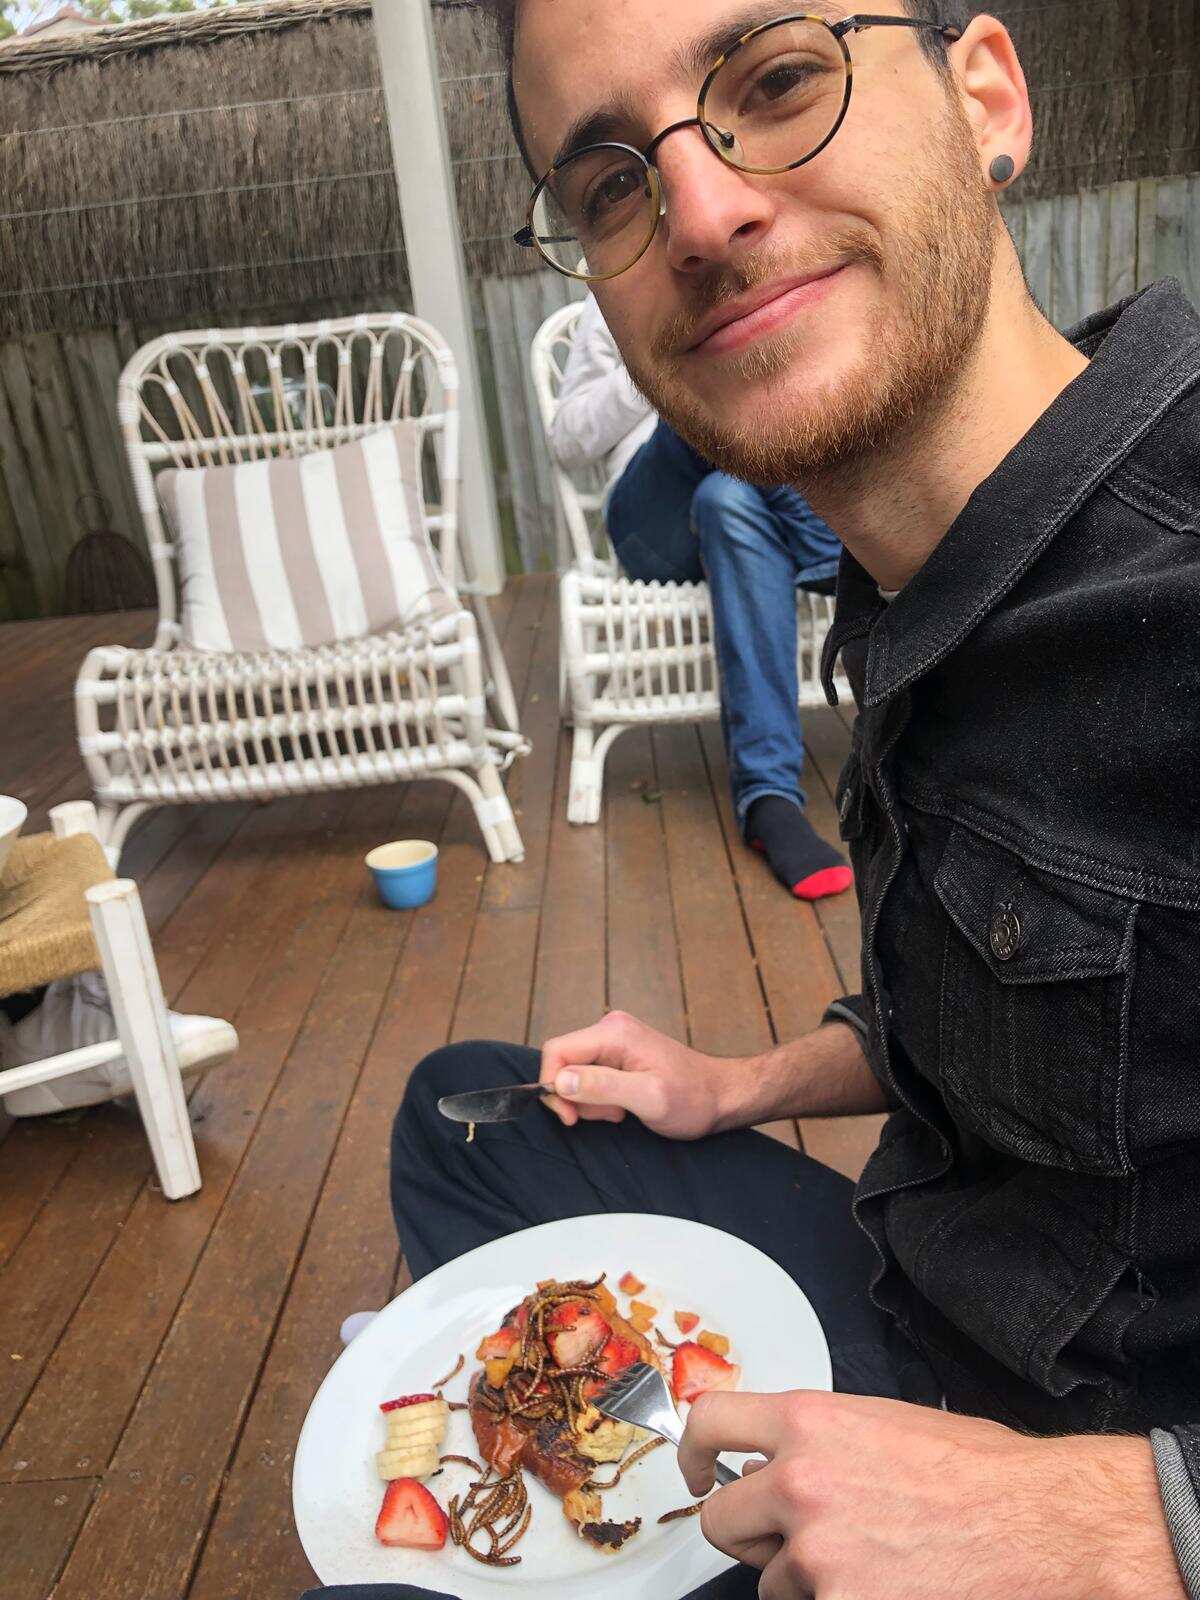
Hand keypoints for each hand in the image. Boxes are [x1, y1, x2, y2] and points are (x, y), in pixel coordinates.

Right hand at [539, 1011, 732, 1138]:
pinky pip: (590, 1075)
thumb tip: (559, 1081)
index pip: (556, 1050)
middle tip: (610, 1115)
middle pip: (564, 1062)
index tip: (571, 1118)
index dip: (553, 1085)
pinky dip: (600, 1097)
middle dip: (577, 1096)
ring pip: (575, 1073)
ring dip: (590, 1101)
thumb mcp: (648, 1098)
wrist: (721, 1096)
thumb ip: (602, 1087)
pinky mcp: (618, 1054)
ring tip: (622, 1110)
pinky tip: (624, 1106)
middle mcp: (610, 1029)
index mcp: (614, 1032)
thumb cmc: (692, 1098)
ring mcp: (614, 1040)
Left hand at [678, 1389, 1183, 1599]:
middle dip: (752, 1534)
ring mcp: (818, 1555)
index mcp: (810, 1423)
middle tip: (798, 1538)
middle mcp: (800, 1484)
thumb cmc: (980, 1473)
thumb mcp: (885, 1423)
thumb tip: (779, 1459)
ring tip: (875, 1560)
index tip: (696, 1472)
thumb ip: (820, 1441)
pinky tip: (889, 1585)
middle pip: (721, 1520)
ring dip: (807, 1580)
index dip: (690, 1452)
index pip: (710, 1423)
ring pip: (772, 1582)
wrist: (1041, 1525)